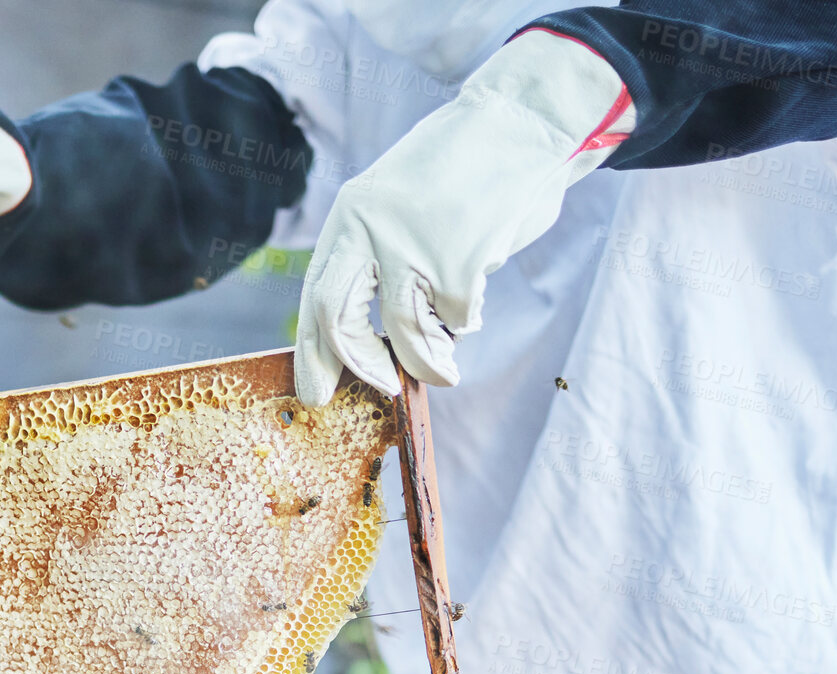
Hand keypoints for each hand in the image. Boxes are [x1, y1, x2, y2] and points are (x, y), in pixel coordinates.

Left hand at [294, 30, 633, 403]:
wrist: (522, 120)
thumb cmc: (461, 171)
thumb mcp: (396, 204)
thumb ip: (377, 259)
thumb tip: (370, 343)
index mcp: (350, 218)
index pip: (316, 296)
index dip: (314, 352)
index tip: (317, 391)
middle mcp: (370, 231)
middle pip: (337, 318)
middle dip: (356, 366)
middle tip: (378, 391)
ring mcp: (412, 247)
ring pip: (405, 332)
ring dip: (428, 361)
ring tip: (445, 370)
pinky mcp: (458, 263)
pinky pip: (456, 318)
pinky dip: (466, 321)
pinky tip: (474, 302)